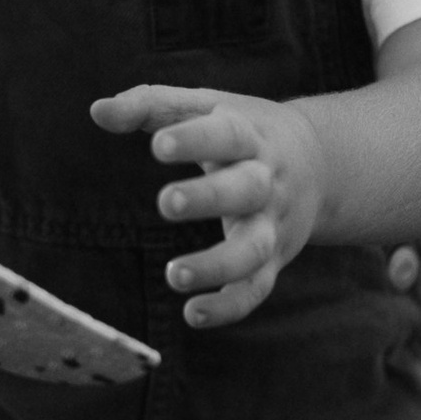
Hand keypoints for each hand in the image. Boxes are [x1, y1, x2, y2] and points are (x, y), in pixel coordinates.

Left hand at [90, 82, 325, 326]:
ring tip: (174, 274)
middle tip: (166, 202)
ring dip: (218, 265)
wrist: (323, 163)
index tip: (158, 145)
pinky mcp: (273, 261)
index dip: (194, 140)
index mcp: (249, 136)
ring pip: (253, 249)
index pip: (226, 134)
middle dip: (209, 197)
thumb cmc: (243, 130)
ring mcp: (272, 224)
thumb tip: (97, 111)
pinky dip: (230, 307)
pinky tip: (193, 315)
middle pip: (245, 189)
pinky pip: (256, 289)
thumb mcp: (204, 106)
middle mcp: (265, 181)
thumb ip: (150, 105)